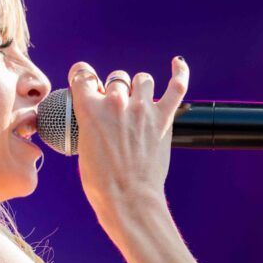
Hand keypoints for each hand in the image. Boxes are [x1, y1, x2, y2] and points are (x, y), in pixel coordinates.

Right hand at [68, 57, 188, 222]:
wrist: (127, 199)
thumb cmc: (101, 181)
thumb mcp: (82, 146)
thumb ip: (89, 121)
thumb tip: (96, 111)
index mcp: (89, 109)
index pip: (82, 74)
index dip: (83, 76)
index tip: (85, 81)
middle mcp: (115, 103)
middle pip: (115, 79)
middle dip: (114, 91)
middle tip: (114, 111)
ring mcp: (142, 109)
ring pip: (142, 79)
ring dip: (138, 88)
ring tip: (137, 102)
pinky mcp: (163, 119)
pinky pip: (176, 86)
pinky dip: (180, 73)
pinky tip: (177, 64)